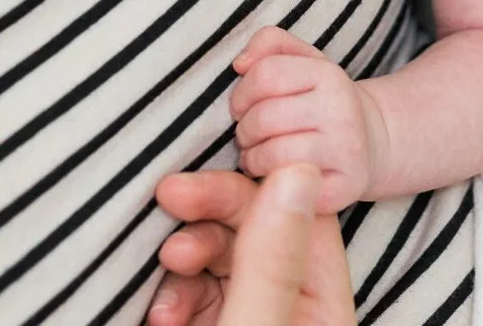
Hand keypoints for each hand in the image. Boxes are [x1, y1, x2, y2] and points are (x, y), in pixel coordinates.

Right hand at [148, 166, 356, 325]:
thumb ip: (270, 262)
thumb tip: (298, 172)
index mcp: (324, 311)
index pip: (303, 223)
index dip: (258, 189)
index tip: (213, 171)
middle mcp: (291, 309)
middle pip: (253, 235)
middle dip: (206, 219)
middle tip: (168, 195)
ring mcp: (251, 317)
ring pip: (216, 261)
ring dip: (183, 258)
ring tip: (165, 277)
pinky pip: (192, 293)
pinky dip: (170, 297)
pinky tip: (158, 315)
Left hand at [229, 27, 382, 210]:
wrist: (371, 143)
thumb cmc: (321, 101)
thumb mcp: (302, 62)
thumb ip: (269, 44)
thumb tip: (240, 63)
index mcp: (329, 75)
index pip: (264, 74)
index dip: (242, 93)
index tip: (243, 106)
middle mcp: (342, 111)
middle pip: (263, 117)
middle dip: (244, 129)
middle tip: (248, 135)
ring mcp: (346, 152)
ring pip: (271, 154)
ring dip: (250, 157)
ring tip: (255, 155)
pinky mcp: (343, 188)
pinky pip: (286, 184)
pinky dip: (266, 181)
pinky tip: (271, 175)